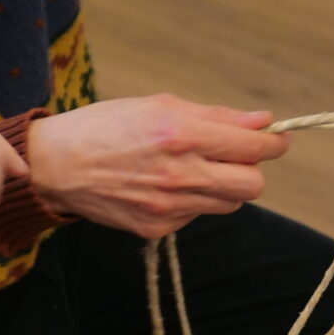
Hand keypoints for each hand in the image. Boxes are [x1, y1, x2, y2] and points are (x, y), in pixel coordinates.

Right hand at [25, 96, 288, 239]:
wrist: (56, 165)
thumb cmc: (106, 126)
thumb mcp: (160, 105)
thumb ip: (217, 116)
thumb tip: (262, 122)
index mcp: (180, 133)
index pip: (253, 147)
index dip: (274, 142)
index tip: (277, 138)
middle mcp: (178, 173)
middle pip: (252, 185)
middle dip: (254, 169)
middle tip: (238, 155)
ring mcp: (168, 206)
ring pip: (229, 204)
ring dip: (224, 185)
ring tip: (196, 167)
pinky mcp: (156, 229)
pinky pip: (197, 215)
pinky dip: (194, 200)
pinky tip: (166, 185)